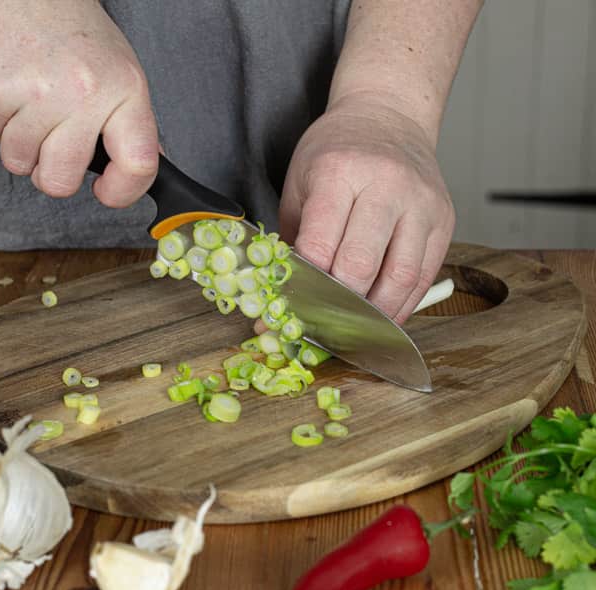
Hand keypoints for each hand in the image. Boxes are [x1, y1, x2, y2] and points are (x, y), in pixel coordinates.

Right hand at [0, 0, 158, 206]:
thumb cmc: (71, 34)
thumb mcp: (119, 71)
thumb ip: (132, 123)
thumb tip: (149, 167)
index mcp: (125, 90)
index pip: (139, 164)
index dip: (123, 192)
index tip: (106, 191)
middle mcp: (84, 92)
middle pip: (62, 180)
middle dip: (52, 173)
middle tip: (52, 142)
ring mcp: (36, 90)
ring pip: (21, 163)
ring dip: (21, 146)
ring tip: (29, 105)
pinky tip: (9, 88)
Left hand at [279, 92, 454, 324]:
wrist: (389, 116)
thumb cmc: (336, 153)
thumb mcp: (299, 184)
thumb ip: (295, 238)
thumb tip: (287, 296)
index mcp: (340, 172)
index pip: (320, 246)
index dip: (304, 287)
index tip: (290, 310)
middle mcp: (387, 186)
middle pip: (361, 266)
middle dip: (337, 307)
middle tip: (320, 328)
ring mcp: (422, 204)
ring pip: (399, 279)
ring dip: (373, 316)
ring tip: (352, 332)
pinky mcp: (444, 222)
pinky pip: (423, 278)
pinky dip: (401, 306)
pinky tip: (381, 318)